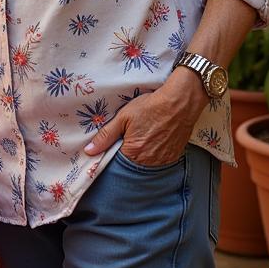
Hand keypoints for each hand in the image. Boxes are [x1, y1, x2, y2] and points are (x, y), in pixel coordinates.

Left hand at [83, 71, 206, 166]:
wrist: (179, 103)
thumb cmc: (150, 107)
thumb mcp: (123, 117)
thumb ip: (105, 136)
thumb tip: (89, 151)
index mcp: (133, 153)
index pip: (116, 161)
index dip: (113, 151)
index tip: (114, 142)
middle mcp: (148, 161)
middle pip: (131, 164)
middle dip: (127, 152)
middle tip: (130, 135)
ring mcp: (162, 161)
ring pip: (145, 163)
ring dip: (141, 153)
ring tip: (143, 135)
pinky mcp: (173, 157)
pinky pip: (159, 161)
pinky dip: (154, 153)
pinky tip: (154, 138)